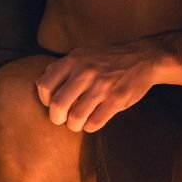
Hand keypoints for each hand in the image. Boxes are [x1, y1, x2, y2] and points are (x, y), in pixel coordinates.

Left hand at [35, 42, 164, 131]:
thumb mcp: (81, 55)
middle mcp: (85, 72)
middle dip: (56, 118)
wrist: (143, 58)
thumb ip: (61, 68)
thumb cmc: (106, 60)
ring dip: (74, 125)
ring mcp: (102, 86)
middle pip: (57, 105)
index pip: (44, 86)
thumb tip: (38, 86)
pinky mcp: (117, 99)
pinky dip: (90, 126)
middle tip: (61, 120)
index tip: (52, 104)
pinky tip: (91, 122)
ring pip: (75, 117)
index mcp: (73, 60)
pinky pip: (94, 122)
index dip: (45, 100)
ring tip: (76, 123)